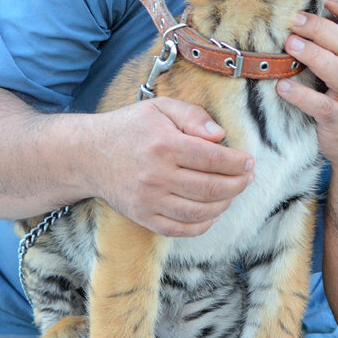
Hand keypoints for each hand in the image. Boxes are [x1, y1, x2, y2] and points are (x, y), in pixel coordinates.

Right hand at [90, 98, 253, 237]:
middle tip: (247, 178)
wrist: (88, 154)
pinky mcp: (143, 217)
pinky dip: (202, 225)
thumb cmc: (130, 127)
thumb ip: (193, 115)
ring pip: (199, 212)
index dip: (237, 163)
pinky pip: (180, 229)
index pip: (212, 159)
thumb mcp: (160, 108)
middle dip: (237, 185)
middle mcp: (156, 175)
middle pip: (210, 188)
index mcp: (164, 145)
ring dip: (224, 205)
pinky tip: (212, 212)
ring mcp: (148, 200)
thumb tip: (220, 136)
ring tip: (232, 193)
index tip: (249, 162)